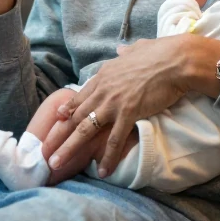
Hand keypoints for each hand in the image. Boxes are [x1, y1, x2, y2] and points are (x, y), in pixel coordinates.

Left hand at [40, 37, 192, 177]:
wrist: (176, 60)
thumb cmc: (161, 52)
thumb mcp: (137, 49)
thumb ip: (126, 53)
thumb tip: (121, 50)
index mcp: (104, 75)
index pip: (80, 96)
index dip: (67, 109)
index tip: (56, 119)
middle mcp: (103, 90)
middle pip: (75, 116)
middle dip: (57, 135)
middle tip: (44, 150)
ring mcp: (113, 103)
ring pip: (84, 130)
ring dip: (69, 149)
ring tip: (55, 163)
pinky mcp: (128, 114)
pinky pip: (114, 140)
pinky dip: (107, 157)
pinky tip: (102, 171)